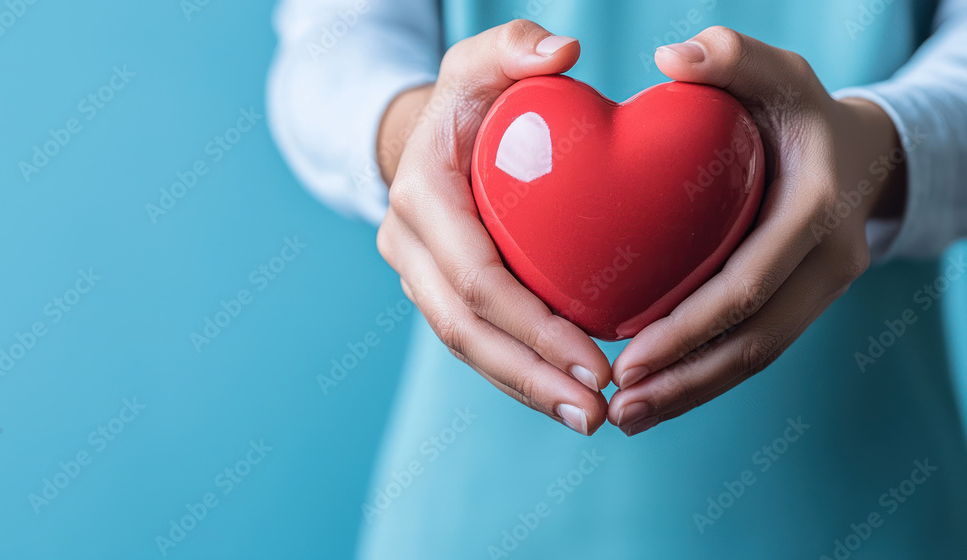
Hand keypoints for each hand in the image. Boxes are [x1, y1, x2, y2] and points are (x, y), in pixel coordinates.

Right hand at [376, 21, 612, 434]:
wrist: (428, 134)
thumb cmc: (468, 98)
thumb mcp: (482, 60)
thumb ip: (516, 47)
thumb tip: (565, 53)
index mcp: (422, 196)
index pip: (475, 276)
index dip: (531, 325)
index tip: (595, 358)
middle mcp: (408, 245)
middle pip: (465, 328)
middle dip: (528, 375)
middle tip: (595, 409)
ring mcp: (418, 274)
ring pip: (465, 346)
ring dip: (523, 388)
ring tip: (587, 417)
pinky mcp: (438, 291)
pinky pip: (475, 340)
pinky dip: (517, 372)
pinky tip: (564, 394)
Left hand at [608, 26, 907, 435]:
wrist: (857, 149)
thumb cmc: (798, 108)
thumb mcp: (774, 70)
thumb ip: (730, 57)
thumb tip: (669, 60)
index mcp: (815, 210)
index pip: (749, 286)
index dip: (689, 329)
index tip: (627, 359)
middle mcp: (828, 262)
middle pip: (755, 342)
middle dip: (685, 381)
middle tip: (618, 410)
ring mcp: (821, 289)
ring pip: (756, 358)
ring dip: (691, 394)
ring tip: (627, 417)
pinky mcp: (802, 304)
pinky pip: (755, 350)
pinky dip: (706, 377)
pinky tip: (656, 392)